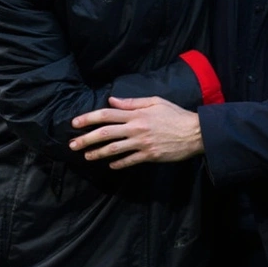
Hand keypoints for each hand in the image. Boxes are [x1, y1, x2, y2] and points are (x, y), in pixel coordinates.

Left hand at [69, 96, 203, 168]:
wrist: (195, 133)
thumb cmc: (176, 115)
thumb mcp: (155, 102)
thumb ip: (132, 102)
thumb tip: (112, 101)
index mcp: (136, 114)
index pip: (107, 114)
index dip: (88, 118)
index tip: (75, 123)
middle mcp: (136, 128)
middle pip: (105, 133)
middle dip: (86, 139)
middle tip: (72, 144)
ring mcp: (142, 144)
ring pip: (114, 149)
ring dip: (98, 153)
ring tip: (86, 156)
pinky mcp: (149, 156)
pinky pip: (129, 161)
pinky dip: (118, 164)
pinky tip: (110, 165)